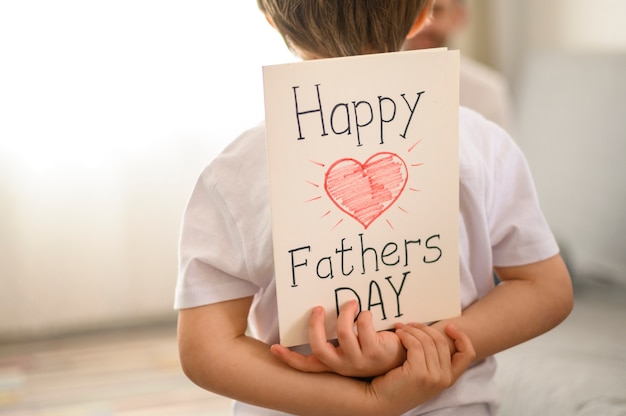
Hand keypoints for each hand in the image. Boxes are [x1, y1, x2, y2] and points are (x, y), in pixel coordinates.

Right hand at [270, 300, 405, 376]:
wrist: (407, 357)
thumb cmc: (378, 347)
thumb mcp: (355, 345)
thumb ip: (341, 335)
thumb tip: (324, 312)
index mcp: (336, 364)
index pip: (308, 366)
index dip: (290, 358)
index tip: (274, 348)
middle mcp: (344, 366)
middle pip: (319, 348)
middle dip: (316, 325)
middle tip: (319, 308)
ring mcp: (359, 361)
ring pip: (343, 332)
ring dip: (346, 312)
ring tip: (352, 303)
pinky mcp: (375, 352)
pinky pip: (364, 326)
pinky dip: (365, 315)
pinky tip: (369, 315)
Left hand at [366, 323, 474, 413]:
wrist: (381, 400)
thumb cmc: (398, 383)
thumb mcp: (423, 372)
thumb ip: (433, 359)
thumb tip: (434, 333)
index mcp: (449, 378)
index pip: (467, 354)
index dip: (461, 337)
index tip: (448, 326)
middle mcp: (444, 379)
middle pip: (442, 342)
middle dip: (425, 328)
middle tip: (410, 324)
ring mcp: (433, 378)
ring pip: (428, 341)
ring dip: (412, 330)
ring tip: (400, 328)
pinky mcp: (418, 374)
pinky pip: (415, 345)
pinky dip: (406, 336)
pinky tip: (398, 334)